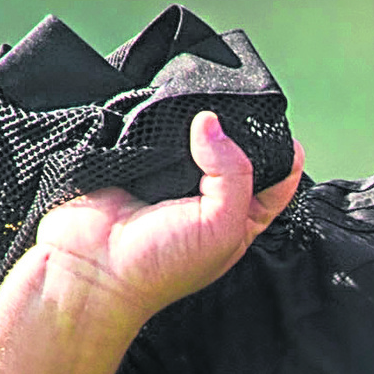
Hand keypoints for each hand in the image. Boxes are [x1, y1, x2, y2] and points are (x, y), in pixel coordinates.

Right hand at [35, 111, 303, 329]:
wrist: (91, 267)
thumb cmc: (161, 263)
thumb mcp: (221, 227)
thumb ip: (234, 173)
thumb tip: (210, 122)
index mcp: (239, 217)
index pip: (276, 178)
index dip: (282, 152)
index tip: (275, 128)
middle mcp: (209, 195)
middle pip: (238, 148)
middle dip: (237, 130)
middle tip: (233, 107)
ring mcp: (173, 175)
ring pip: (197, 132)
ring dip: (196, 120)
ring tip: (194, 106)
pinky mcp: (139, 158)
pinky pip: (156, 126)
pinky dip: (159, 117)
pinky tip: (162, 111)